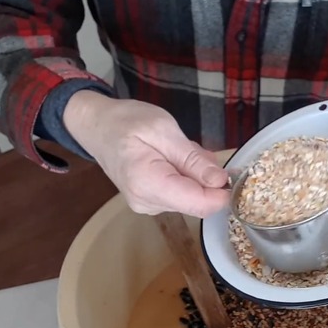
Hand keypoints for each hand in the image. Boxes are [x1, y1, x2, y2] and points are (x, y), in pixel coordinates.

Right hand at [63, 90, 230, 217]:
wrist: (96, 125)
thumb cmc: (126, 122)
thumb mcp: (164, 130)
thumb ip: (193, 160)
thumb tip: (220, 181)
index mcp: (149, 185)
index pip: (199, 204)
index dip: (222, 192)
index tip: (230, 172)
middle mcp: (148, 203)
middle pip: (197, 201)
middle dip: (207, 177)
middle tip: (194, 149)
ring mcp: (148, 205)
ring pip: (191, 197)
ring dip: (196, 173)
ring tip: (179, 149)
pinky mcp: (151, 202)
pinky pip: (181, 193)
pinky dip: (186, 175)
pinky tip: (173, 157)